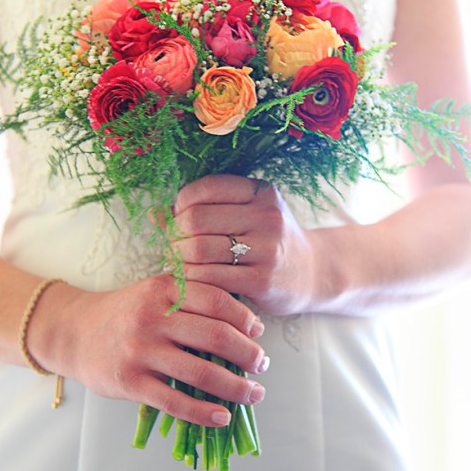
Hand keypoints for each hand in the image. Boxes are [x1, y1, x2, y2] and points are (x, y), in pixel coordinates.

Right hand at [54, 275, 268, 427]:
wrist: (74, 332)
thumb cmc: (126, 312)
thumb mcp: (155, 291)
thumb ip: (192, 298)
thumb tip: (244, 322)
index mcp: (164, 289)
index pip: (216, 301)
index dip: (245, 317)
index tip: (258, 332)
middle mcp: (153, 318)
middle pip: (215, 337)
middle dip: (248, 354)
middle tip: (261, 364)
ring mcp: (141, 351)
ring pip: (201, 373)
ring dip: (236, 387)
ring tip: (253, 393)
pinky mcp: (130, 383)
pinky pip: (175, 401)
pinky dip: (204, 412)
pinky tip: (223, 416)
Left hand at [171, 175, 319, 316]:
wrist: (313, 273)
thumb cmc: (269, 241)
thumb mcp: (251, 213)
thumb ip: (210, 208)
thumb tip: (156, 214)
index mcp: (261, 192)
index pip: (206, 188)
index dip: (182, 204)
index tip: (179, 219)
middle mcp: (267, 217)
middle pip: (196, 220)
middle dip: (175, 235)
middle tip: (174, 246)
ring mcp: (267, 249)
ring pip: (198, 250)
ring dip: (179, 260)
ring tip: (180, 264)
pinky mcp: (262, 281)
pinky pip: (210, 279)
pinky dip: (192, 281)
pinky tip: (193, 282)